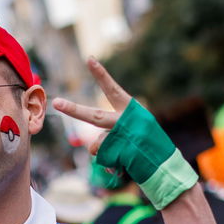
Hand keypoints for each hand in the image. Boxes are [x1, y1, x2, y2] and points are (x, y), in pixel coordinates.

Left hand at [53, 58, 196, 210]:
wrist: (166, 165)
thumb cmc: (148, 145)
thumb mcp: (133, 130)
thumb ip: (112, 131)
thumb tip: (92, 146)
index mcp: (131, 110)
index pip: (112, 89)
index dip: (101, 75)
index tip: (89, 59)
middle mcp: (126, 121)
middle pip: (94, 116)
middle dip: (74, 110)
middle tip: (56, 102)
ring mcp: (123, 138)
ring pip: (97, 144)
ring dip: (104, 151)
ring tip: (124, 154)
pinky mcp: (121, 154)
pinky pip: (103, 158)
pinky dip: (110, 163)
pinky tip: (125, 162)